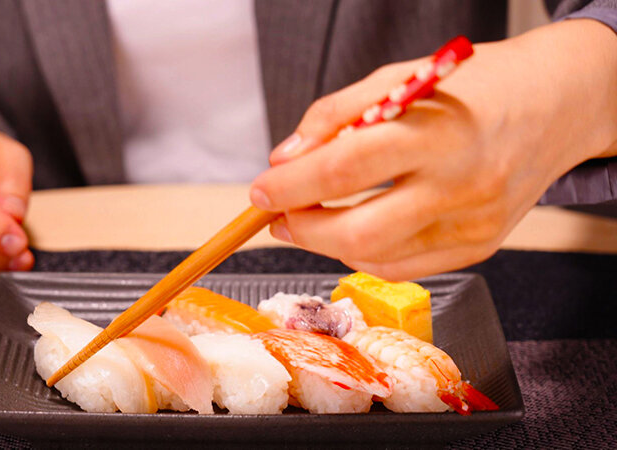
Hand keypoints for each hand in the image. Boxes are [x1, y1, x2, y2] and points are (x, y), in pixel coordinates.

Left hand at [250, 20, 616, 280]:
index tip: (261, 189)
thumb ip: (336, 114)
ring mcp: (476, 224)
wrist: (557, 102)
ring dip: (326, 244)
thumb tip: (285, 160)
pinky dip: (364, 253)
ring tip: (308, 218)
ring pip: (377, 259)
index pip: (344, 170)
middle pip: (359, 233)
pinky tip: (352, 229)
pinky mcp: (481, 247)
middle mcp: (463, 185)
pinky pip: (404, 267)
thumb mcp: (400, 78)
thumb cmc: (472, 86)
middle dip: (302, 228)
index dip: (290, 187)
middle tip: (277, 213)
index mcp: (439, 131)